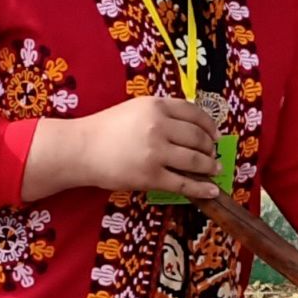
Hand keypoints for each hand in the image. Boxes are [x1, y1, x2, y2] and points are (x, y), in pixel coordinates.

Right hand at [22, 95, 219, 201]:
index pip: (194, 113)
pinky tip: (212, 191)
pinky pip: (183, 183)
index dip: (209, 125)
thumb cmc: (106, 129)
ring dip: (210, 166)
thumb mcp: (135, 109)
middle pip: (198, 137)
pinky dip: (201, 189)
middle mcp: (159, 126)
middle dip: (210, 148)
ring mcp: (156, 152)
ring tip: (215, 170)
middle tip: (214, 154)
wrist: (82, 149)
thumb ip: (161, 113)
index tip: (215, 134)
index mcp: (156, 106)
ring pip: (195, 160)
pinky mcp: (151, 176)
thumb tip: (191, 127)